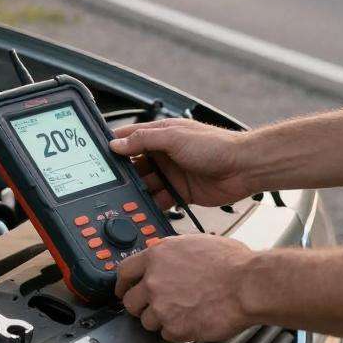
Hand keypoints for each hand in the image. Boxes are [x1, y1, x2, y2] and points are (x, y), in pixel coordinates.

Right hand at [108, 119, 252, 208]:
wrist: (244, 167)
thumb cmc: (216, 145)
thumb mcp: (174, 137)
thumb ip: (144, 140)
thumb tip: (117, 144)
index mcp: (161, 134)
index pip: (130, 137)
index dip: (114, 144)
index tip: (98, 154)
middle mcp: (164, 153)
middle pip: (135, 164)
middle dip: (124, 173)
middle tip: (112, 183)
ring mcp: (172, 173)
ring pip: (146, 184)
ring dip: (138, 190)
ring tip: (128, 198)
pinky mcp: (181, 192)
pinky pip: (160, 199)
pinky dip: (152, 204)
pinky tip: (145, 208)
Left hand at [115, 234, 254, 341]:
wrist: (246, 285)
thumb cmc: (230, 263)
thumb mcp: (193, 243)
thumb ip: (171, 254)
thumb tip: (166, 260)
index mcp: (157, 256)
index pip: (124, 271)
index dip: (123, 284)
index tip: (124, 289)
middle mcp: (154, 280)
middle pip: (130, 301)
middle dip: (140, 306)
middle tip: (152, 307)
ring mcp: (162, 306)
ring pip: (147, 321)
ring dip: (160, 320)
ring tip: (180, 313)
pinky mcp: (175, 327)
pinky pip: (166, 334)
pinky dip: (177, 331)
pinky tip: (191, 321)